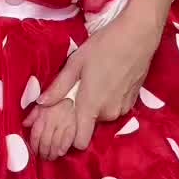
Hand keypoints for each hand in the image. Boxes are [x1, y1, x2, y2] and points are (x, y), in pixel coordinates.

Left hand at [26, 8, 162, 149]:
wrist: (138, 35)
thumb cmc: (104, 46)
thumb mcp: (76, 63)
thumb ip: (59, 87)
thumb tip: (41, 103)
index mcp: (91, 106)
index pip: (80, 142)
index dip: (71, 137)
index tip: (67, 121)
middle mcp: (108, 113)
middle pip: (90, 125)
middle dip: (84, 112)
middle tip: (81, 89)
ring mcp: (123, 108)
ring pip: (104, 116)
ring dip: (98, 105)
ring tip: (96, 81)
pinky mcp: (133, 102)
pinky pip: (115, 108)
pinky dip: (110, 99)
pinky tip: (110, 79)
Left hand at [26, 99, 76, 159]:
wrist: (74, 93)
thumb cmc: (57, 100)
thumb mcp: (42, 104)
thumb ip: (33, 115)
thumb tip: (24, 124)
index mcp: (43, 114)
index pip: (35, 134)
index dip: (34, 146)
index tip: (35, 152)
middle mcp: (52, 119)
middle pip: (45, 141)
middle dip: (44, 153)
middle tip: (44, 157)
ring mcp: (63, 122)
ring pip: (56, 143)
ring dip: (53, 153)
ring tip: (52, 157)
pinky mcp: (74, 125)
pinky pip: (68, 140)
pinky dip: (64, 148)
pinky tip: (61, 152)